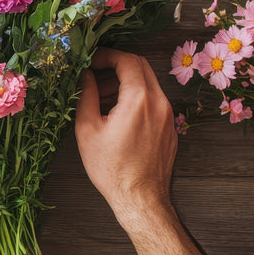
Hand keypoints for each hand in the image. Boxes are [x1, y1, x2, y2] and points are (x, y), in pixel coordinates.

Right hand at [75, 49, 175, 223]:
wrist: (141, 199)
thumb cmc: (112, 169)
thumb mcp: (87, 129)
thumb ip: (85, 95)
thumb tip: (84, 75)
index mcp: (139, 100)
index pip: (127, 59)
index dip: (106, 55)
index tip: (90, 60)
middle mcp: (159, 103)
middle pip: (141, 66)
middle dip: (115, 66)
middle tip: (94, 76)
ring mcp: (168, 115)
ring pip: (147, 83)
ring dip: (124, 83)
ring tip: (100, 99)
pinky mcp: (170, 127)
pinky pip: (153, 101)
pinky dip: (135, 98)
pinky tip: (116, 115)